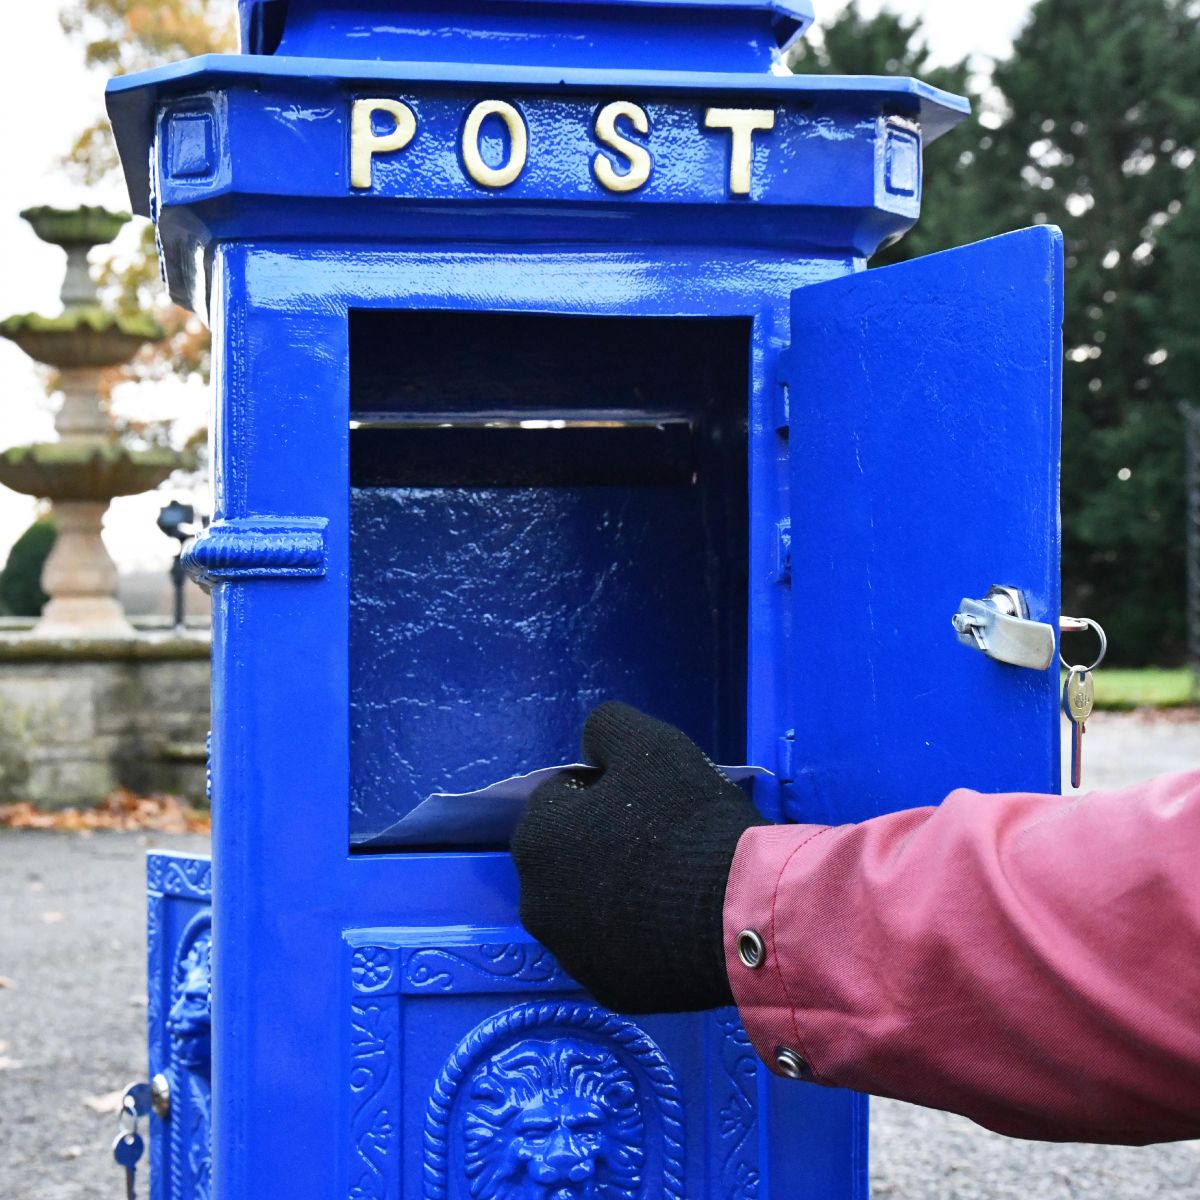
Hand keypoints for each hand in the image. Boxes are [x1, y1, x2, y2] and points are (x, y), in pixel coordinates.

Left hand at [512, 701, 769, 1012]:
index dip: (608, 793)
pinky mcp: (608, 991)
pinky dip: (638, 938)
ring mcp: (571, 954)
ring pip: (589, 907)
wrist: (742, 914)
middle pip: (570, 857)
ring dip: (616, 893)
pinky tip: (677, 926)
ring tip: (674, 886)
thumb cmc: (688, 822)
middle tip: (663, 842)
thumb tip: (592, 750)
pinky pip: (618, 950)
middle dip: (602, 845)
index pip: (564, 799)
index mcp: (536, 837)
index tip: (650, 801)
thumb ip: (606, 730)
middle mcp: (536, 901)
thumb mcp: (649, 743)